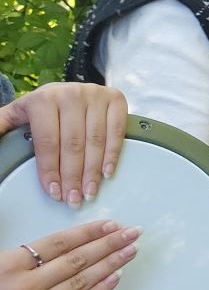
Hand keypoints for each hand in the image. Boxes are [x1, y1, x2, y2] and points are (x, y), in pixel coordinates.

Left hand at [0, 83, 127, 208]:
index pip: (47, 141)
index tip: (54, 192)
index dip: (50, 170)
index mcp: (43, 100)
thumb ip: (1, 126)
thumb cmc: (43, 108)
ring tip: (89, 192)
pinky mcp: (116, 99)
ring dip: (93, 171)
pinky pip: (116, 131)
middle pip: (73, 144)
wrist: (67, 90)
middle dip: (73, 176)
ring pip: (95, 141)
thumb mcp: (17, 114)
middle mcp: (71, 94)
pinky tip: (106, 173)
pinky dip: (113, 154)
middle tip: (73, 199)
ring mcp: (96, 95)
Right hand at [0, 220, 140, 289]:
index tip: (109, 224)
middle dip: (110, 243)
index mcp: (9, 265)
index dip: (89, 232)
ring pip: (82, 281)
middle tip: (132, 233)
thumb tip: (41, 244)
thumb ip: (15, 255)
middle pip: (77, 259)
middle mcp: (25, 285)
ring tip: (130, 252)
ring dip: (111, 264)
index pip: (59, 242)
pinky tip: (114, 280)